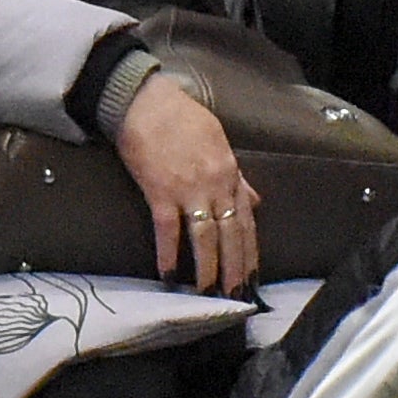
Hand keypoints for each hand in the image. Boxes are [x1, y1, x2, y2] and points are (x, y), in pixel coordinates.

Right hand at [112, 58, 260, 293]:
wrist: (144, 101)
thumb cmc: (179, 116)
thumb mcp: (218, 140)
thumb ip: (236, 175)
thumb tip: (253, 200)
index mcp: (229, 172)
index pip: (246, 220)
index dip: (250, 251)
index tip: (252, 274)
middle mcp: (214, 184)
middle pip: (230, 234)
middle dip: (235, 268)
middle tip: (236, 296)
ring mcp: (188, 189)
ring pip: (205, 237)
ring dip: (207, 269)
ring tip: (207, 293)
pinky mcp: (160, 191)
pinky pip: (168, 230)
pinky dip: (169, 254)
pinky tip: (168, 275)